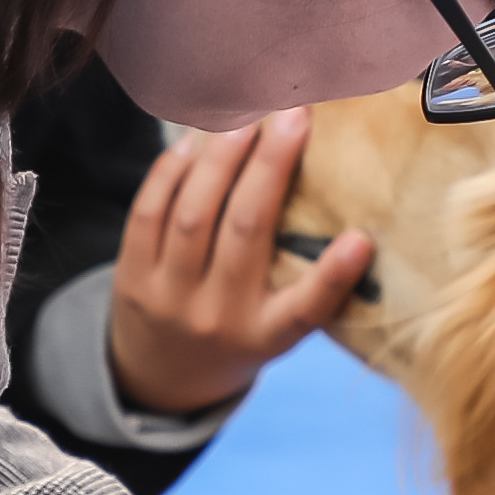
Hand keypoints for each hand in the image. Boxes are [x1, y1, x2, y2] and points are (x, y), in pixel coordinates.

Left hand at [106, 109, 372, 416]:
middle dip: (269, 168)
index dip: (334, 276)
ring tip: (245, 116)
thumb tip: (343, 196)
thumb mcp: (276, 326)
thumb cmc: (239, 334)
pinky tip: (197, 139)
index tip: (363, 239)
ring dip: (220, 158)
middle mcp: (218, 317)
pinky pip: (147, 213)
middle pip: (244, 233)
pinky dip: (172, 171)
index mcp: (267, 335)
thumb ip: (303, 280)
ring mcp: (169, 296)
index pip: (306, 310)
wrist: (163, 379)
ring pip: (191, 215)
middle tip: (293, 115)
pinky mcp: (131, 277)